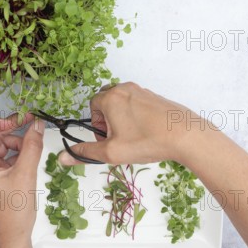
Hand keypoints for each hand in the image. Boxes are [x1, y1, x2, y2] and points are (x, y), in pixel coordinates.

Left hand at [0, 112, 44, 246]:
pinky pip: (6, 156)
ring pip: (0, 145)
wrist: (13, 237)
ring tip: (33, 148)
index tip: (12, 122)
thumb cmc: (13, 212)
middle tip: (31, 123)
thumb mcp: (25, 174)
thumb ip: (32, 146)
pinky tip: (30, 157)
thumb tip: (37, 125)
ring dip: (17, 143)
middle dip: (10, 131)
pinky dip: (18, 153)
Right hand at [58, 82, 207, 165]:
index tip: (106, 138)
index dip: (96, 124)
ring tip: (133, 137)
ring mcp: (143, 91)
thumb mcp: (111, 152)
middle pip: (107, 101)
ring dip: (122, 118)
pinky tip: (147, 133)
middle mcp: (125, 89)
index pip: (92, 105)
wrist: (185, 135)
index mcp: (111, 97)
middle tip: (118, 138)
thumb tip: (62, 158)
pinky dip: (137, 117)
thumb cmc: (147, 141)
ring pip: (123, 103)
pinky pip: (138, 104)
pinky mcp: (156, 97)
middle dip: (108, 120)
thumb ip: (85, 153)